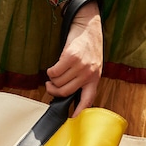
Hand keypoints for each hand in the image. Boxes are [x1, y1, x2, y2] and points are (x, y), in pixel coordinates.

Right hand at [46, 0, 102, 116]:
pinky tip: (53, 67)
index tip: (72, 119)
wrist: (88, 26)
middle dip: (54, 91)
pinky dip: (50, 71)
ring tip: (53, 74)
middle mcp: (89, 74)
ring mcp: (80, 65)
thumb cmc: (88, 46)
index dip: (79, 111)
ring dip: (52, 79)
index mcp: (95, 79)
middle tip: (50, 87)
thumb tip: (69, 93)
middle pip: (66, 92)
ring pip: (58, 82)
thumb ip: (83, 79)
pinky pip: (54, 71)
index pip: (88, 100)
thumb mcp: (92, 66)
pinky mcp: (71, 56)